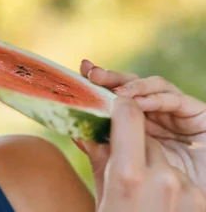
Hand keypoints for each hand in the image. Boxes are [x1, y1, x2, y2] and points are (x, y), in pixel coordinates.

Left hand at [78, 59, 205, 192]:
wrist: (189, 206)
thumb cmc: (157, 191)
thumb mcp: (125, 166)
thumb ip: (104, 147)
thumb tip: (75, 130)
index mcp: (139, 122)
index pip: (117, 94)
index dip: (100, 82)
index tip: (83, 70)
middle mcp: (157, 114)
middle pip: (133, 86)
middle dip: (112, 78)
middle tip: (93, 74)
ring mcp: (177, 114)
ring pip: (154, 87)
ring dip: (133, 86)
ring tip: (117, 93)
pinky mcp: (200, 116)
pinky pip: (176, 100)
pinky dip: (156, 99)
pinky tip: (139, 103)